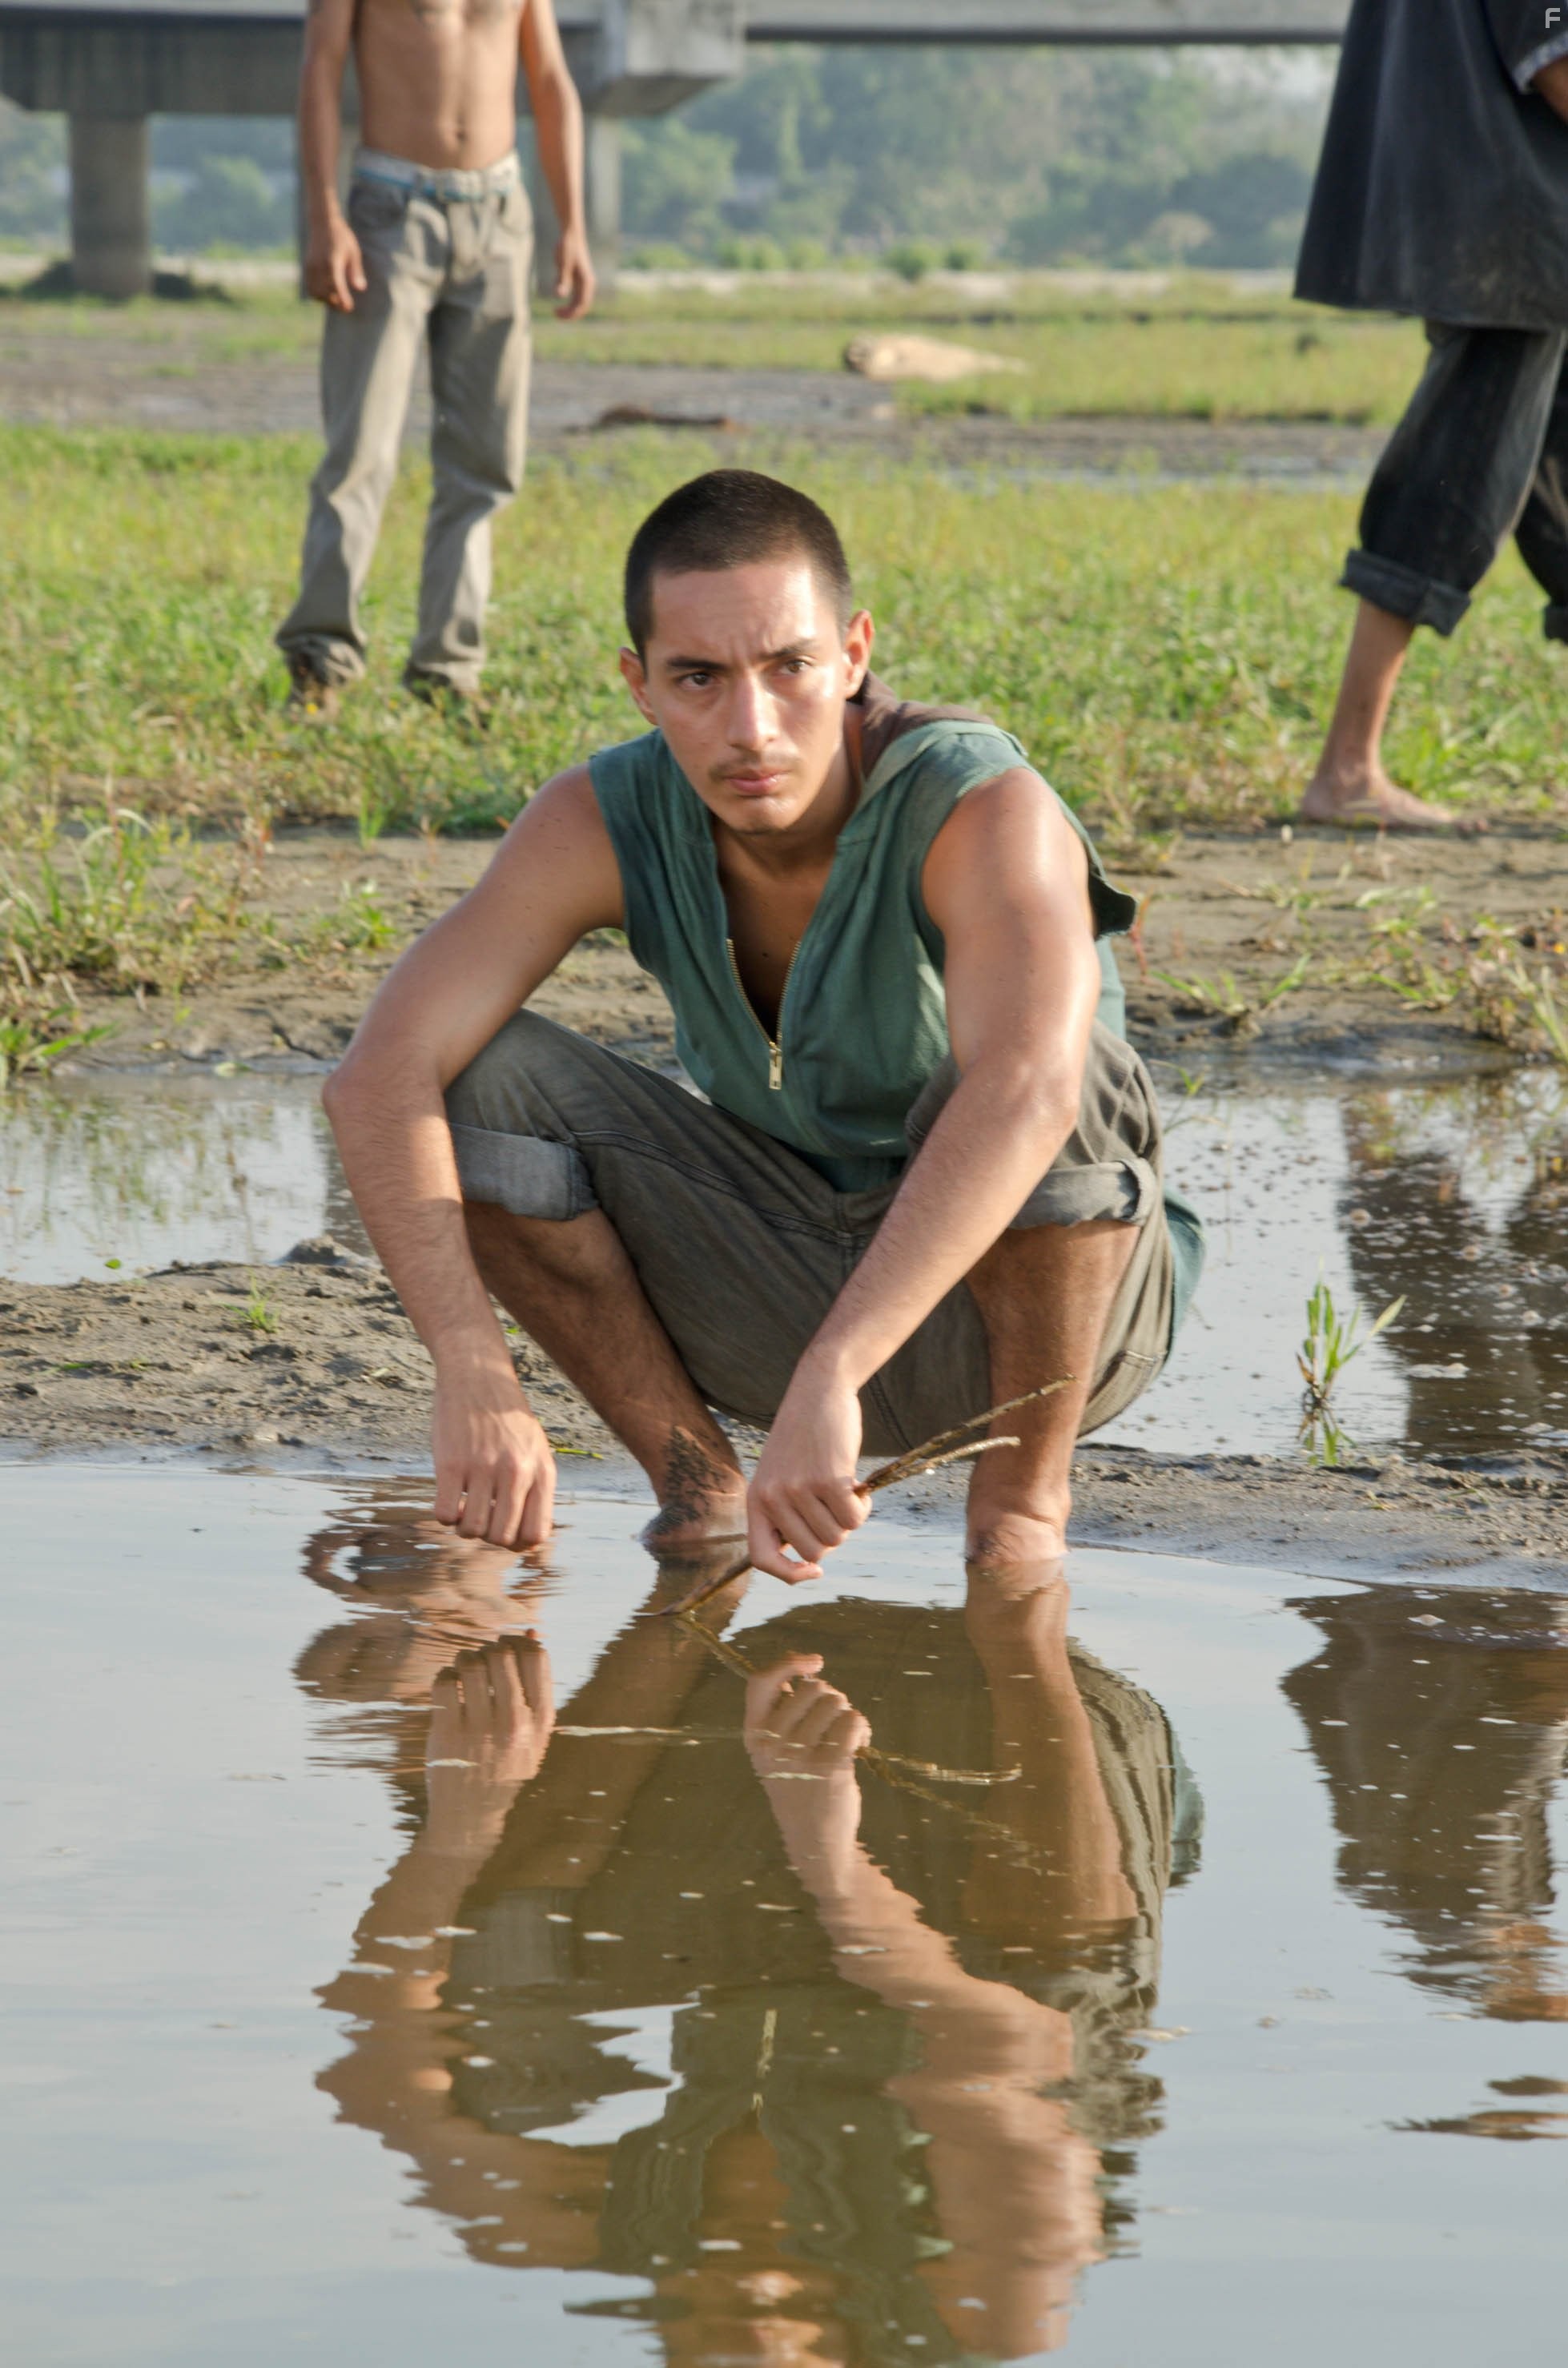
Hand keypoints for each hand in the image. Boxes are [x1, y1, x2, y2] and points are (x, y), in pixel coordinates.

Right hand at [305, 214, 366, 310]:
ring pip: (316, 293)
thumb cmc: (342, 237)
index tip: (349, 308)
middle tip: (345, 307)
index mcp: (332, 262)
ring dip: (326, 300)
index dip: (343, 300)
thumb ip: (356, 271)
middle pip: (325, 294)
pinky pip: (310, 287)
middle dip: (335, 303)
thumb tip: (360, 289)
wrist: (323, 223)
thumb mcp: (353, 252)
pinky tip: (327, 292)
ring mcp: (311, 267)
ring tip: (337, 299)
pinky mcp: (306, 267)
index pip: (337, 287)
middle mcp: (319, 266)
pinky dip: (318, 294)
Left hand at [424, 1633, 553, 1854]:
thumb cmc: (504, 1766)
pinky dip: (444, 1676)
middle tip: (481, 1662)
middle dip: (489, 1649)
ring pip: (470, 1663)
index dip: (519, 1644)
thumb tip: (533, 1631)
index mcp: (540, 1721)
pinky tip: (448, 1688)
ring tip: (463, 1671)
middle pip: (502, 1653)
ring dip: (464, 1659)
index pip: (536, 1656)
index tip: (507, 1653)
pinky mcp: (447, 1733)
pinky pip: (444, 1680)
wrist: (470, 1817)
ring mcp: (480, 1729)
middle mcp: (514, 1724)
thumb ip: (537, 1685)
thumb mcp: (533, 1733)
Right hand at [432, 1361, 555, 1548]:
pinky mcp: (451, 1463)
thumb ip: (536, 1488)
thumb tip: (527, 1539)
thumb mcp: (536, 1450)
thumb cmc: (506, 1419)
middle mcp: (516, 1473)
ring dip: (464, 1527)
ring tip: (464, 1507)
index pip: (535, 1535)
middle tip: (481, 1515)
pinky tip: (449, 1497)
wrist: (477, 1376)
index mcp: (541, 1472)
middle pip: (501, 1538)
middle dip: (488, 1535)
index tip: (504, 1529)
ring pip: (472, 1531)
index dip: (517, 1542)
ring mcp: (484, 1468)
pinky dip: (444, 1515)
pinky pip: (445, 1514)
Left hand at [553, 223, 595, 320]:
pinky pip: (572, 293)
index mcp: (587, 282)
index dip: (572, 313)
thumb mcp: (563, 264)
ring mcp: (582, 281)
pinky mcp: (576, 278)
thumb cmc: (568, 248)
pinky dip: (564, 294)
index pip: (582, 305)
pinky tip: (556, 283)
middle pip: (581, 306)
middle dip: (569, 313)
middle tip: (555, 315)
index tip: (559, 315)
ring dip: (567, 308)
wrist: (571, 234)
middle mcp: (587, 284)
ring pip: (577, 301)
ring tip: (555, 310)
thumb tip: (560, 295)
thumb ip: (562, 280)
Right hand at [744, 1654, 868, 1876]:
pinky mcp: (831, 1766)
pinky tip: (860, 1746)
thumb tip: (808, 1666)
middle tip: (833, 1724)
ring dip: (848, 1715)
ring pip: (836, 1703)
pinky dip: (863, 1729)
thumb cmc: (799, 1785)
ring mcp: (800, 1755)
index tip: (814, 1661)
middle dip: (831, 1698)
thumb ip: (783, 1712)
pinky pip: (853, 1722)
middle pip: (812, 1688)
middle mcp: (772, 1743)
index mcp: (754, 1735)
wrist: (815, 1839)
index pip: (761, 1682)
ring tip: (846, 1739)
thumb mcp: (775, 1751)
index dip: (788, 1663)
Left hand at [747, 1372, 868, 1582]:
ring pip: (837, 1536)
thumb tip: (810, 1558)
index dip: (788, 1574)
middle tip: (835, 1508)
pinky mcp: (828, 1479)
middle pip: (813, 1551)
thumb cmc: (804, 1436)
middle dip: (832, 1536)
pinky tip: (857, 1484)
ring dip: (849, 1518)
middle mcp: (773, 1497)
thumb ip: (786, 1511)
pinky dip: (863, 1506)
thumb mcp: (780, 1473)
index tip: (814, 1570)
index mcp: (757, 1499)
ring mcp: (799, 1489)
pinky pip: (854, 1518)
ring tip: (845, 1490)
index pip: (761, 1558)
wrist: (818, 1389)